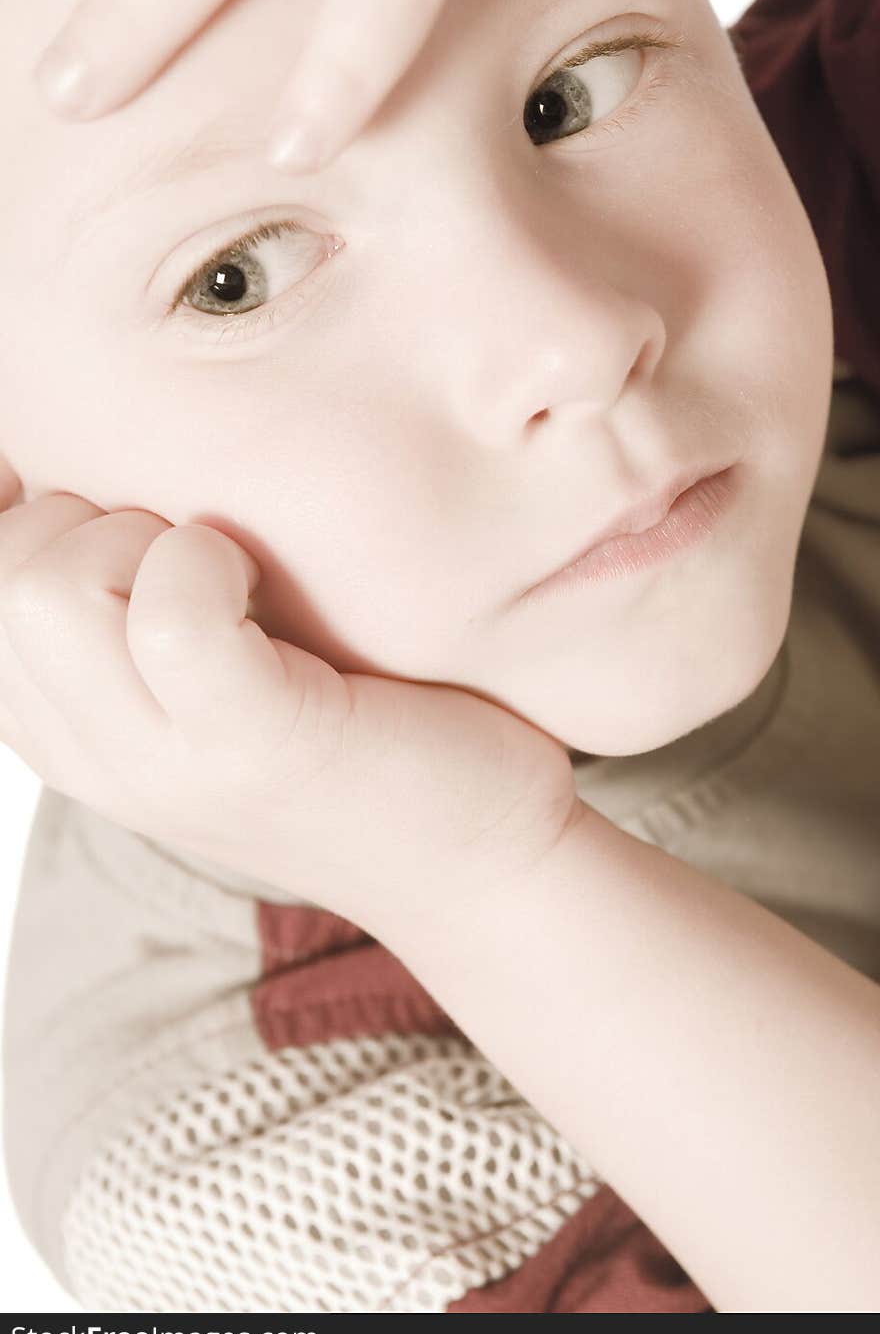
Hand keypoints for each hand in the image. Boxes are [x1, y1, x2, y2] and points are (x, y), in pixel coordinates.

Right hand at [0, 473, 578, 938]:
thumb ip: (135, 613)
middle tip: (193, 549)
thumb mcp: (215, 682)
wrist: (483, 864)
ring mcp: (169, 765)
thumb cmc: (364, 735)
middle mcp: (99, 760)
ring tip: (230, 570)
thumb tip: (80, 469)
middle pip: (0, 572)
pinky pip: (171, 616)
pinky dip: (213, 563)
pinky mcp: (257, 746)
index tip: (136, 526)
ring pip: (48, 586)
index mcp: (74, 737)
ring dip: (143, 533)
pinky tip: (267, 587)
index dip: (37, 514)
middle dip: (88, 515)